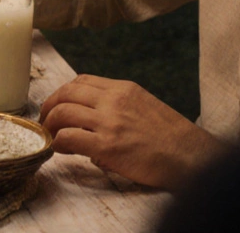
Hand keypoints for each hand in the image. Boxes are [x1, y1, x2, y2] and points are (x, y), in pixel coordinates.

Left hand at [39, 74, 225, 189]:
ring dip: (50, 124)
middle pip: (66, 93)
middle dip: (49, 106)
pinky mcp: (108, 146)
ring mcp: (110, 122)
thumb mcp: (146, 106)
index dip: (62, 93)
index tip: (57, 105)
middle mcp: (114, 101)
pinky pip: (69, 137)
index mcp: (124, 89)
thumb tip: (94, 120)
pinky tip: (61, 149)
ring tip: (50, 135)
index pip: (81, 81)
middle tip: (45, 120)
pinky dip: (58, 142)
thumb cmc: (174, 138)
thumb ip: (119, 106)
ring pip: (63, 112)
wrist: (194, 158)